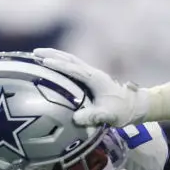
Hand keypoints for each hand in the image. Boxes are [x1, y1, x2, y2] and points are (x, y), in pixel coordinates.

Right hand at [33, 48, 148, 126]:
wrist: (135, 105)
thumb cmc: (122, 110)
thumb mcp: (109, 116)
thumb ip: (94, 116)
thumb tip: (76, 118)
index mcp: (95, 78)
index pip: (74, 69)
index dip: (59, 65)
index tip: (44, 61)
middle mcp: (93, 72)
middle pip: (70, 59)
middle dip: (53, 54)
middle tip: (35, 52)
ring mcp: (92, 73)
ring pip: (71, 60)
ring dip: (56, 55)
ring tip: (38, 54)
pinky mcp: (91, 78)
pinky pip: (73, 66)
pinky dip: (61, 62)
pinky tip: (52, 65)